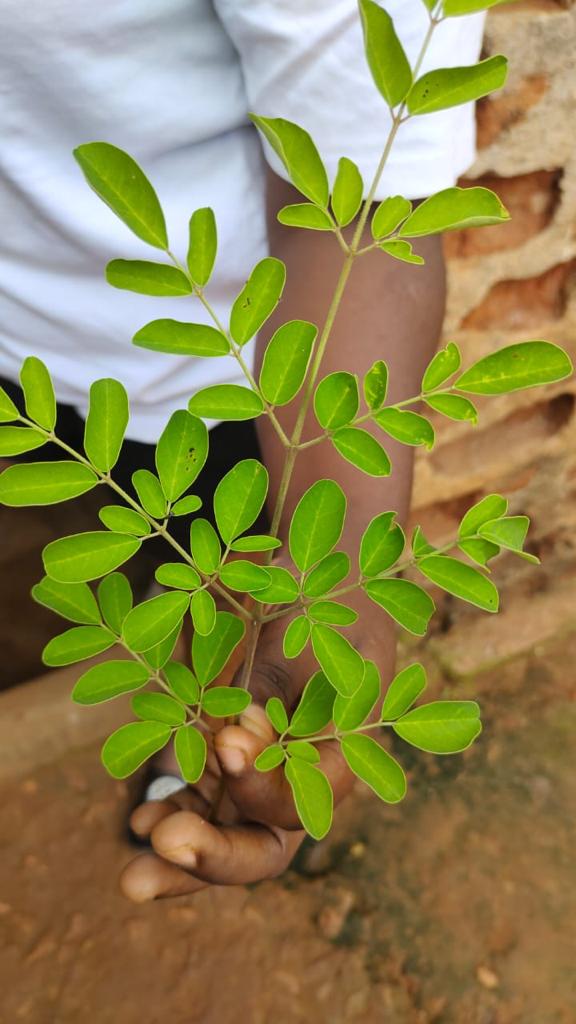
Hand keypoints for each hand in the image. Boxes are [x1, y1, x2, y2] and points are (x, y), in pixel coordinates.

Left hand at [121, 593, 394, 902]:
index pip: (298, 805)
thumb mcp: (322, 635)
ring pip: (223, 837)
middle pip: (262, 848)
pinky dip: (173, 812)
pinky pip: (200, 804)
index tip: (227, 738)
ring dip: (179, 852)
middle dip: (213, 857)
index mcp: (340, 758)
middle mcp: (300, 783)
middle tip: (161, 846)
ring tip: (140, 835)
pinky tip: (139, 820)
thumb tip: (236, 737)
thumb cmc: (329, 604)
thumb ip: (284, 690)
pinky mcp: (225, 763)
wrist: (316, 584)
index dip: (260, 785)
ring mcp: (259, 777)